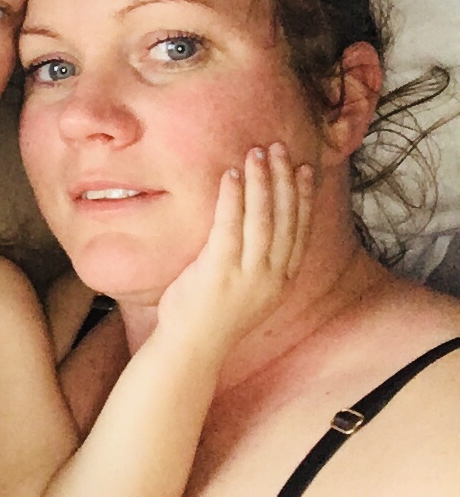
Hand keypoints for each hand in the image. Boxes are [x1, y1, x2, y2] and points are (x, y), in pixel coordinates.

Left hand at [155, 143, 312, 356]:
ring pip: (262, 218)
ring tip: (256, 153)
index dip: (304, 196)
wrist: (192, 348)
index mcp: (282, 280)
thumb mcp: (249, 288)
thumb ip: (258, 260)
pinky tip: (231, 176)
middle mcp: (272, 277)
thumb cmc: (213, 314)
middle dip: (284, 179)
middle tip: (279, 148)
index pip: (300, 230)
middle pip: (285, 218)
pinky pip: (229, 227)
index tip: (304, 168)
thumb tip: (257, 224)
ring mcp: (248, 275)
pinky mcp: (220, 272)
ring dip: (261, 182)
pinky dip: (233, 199)